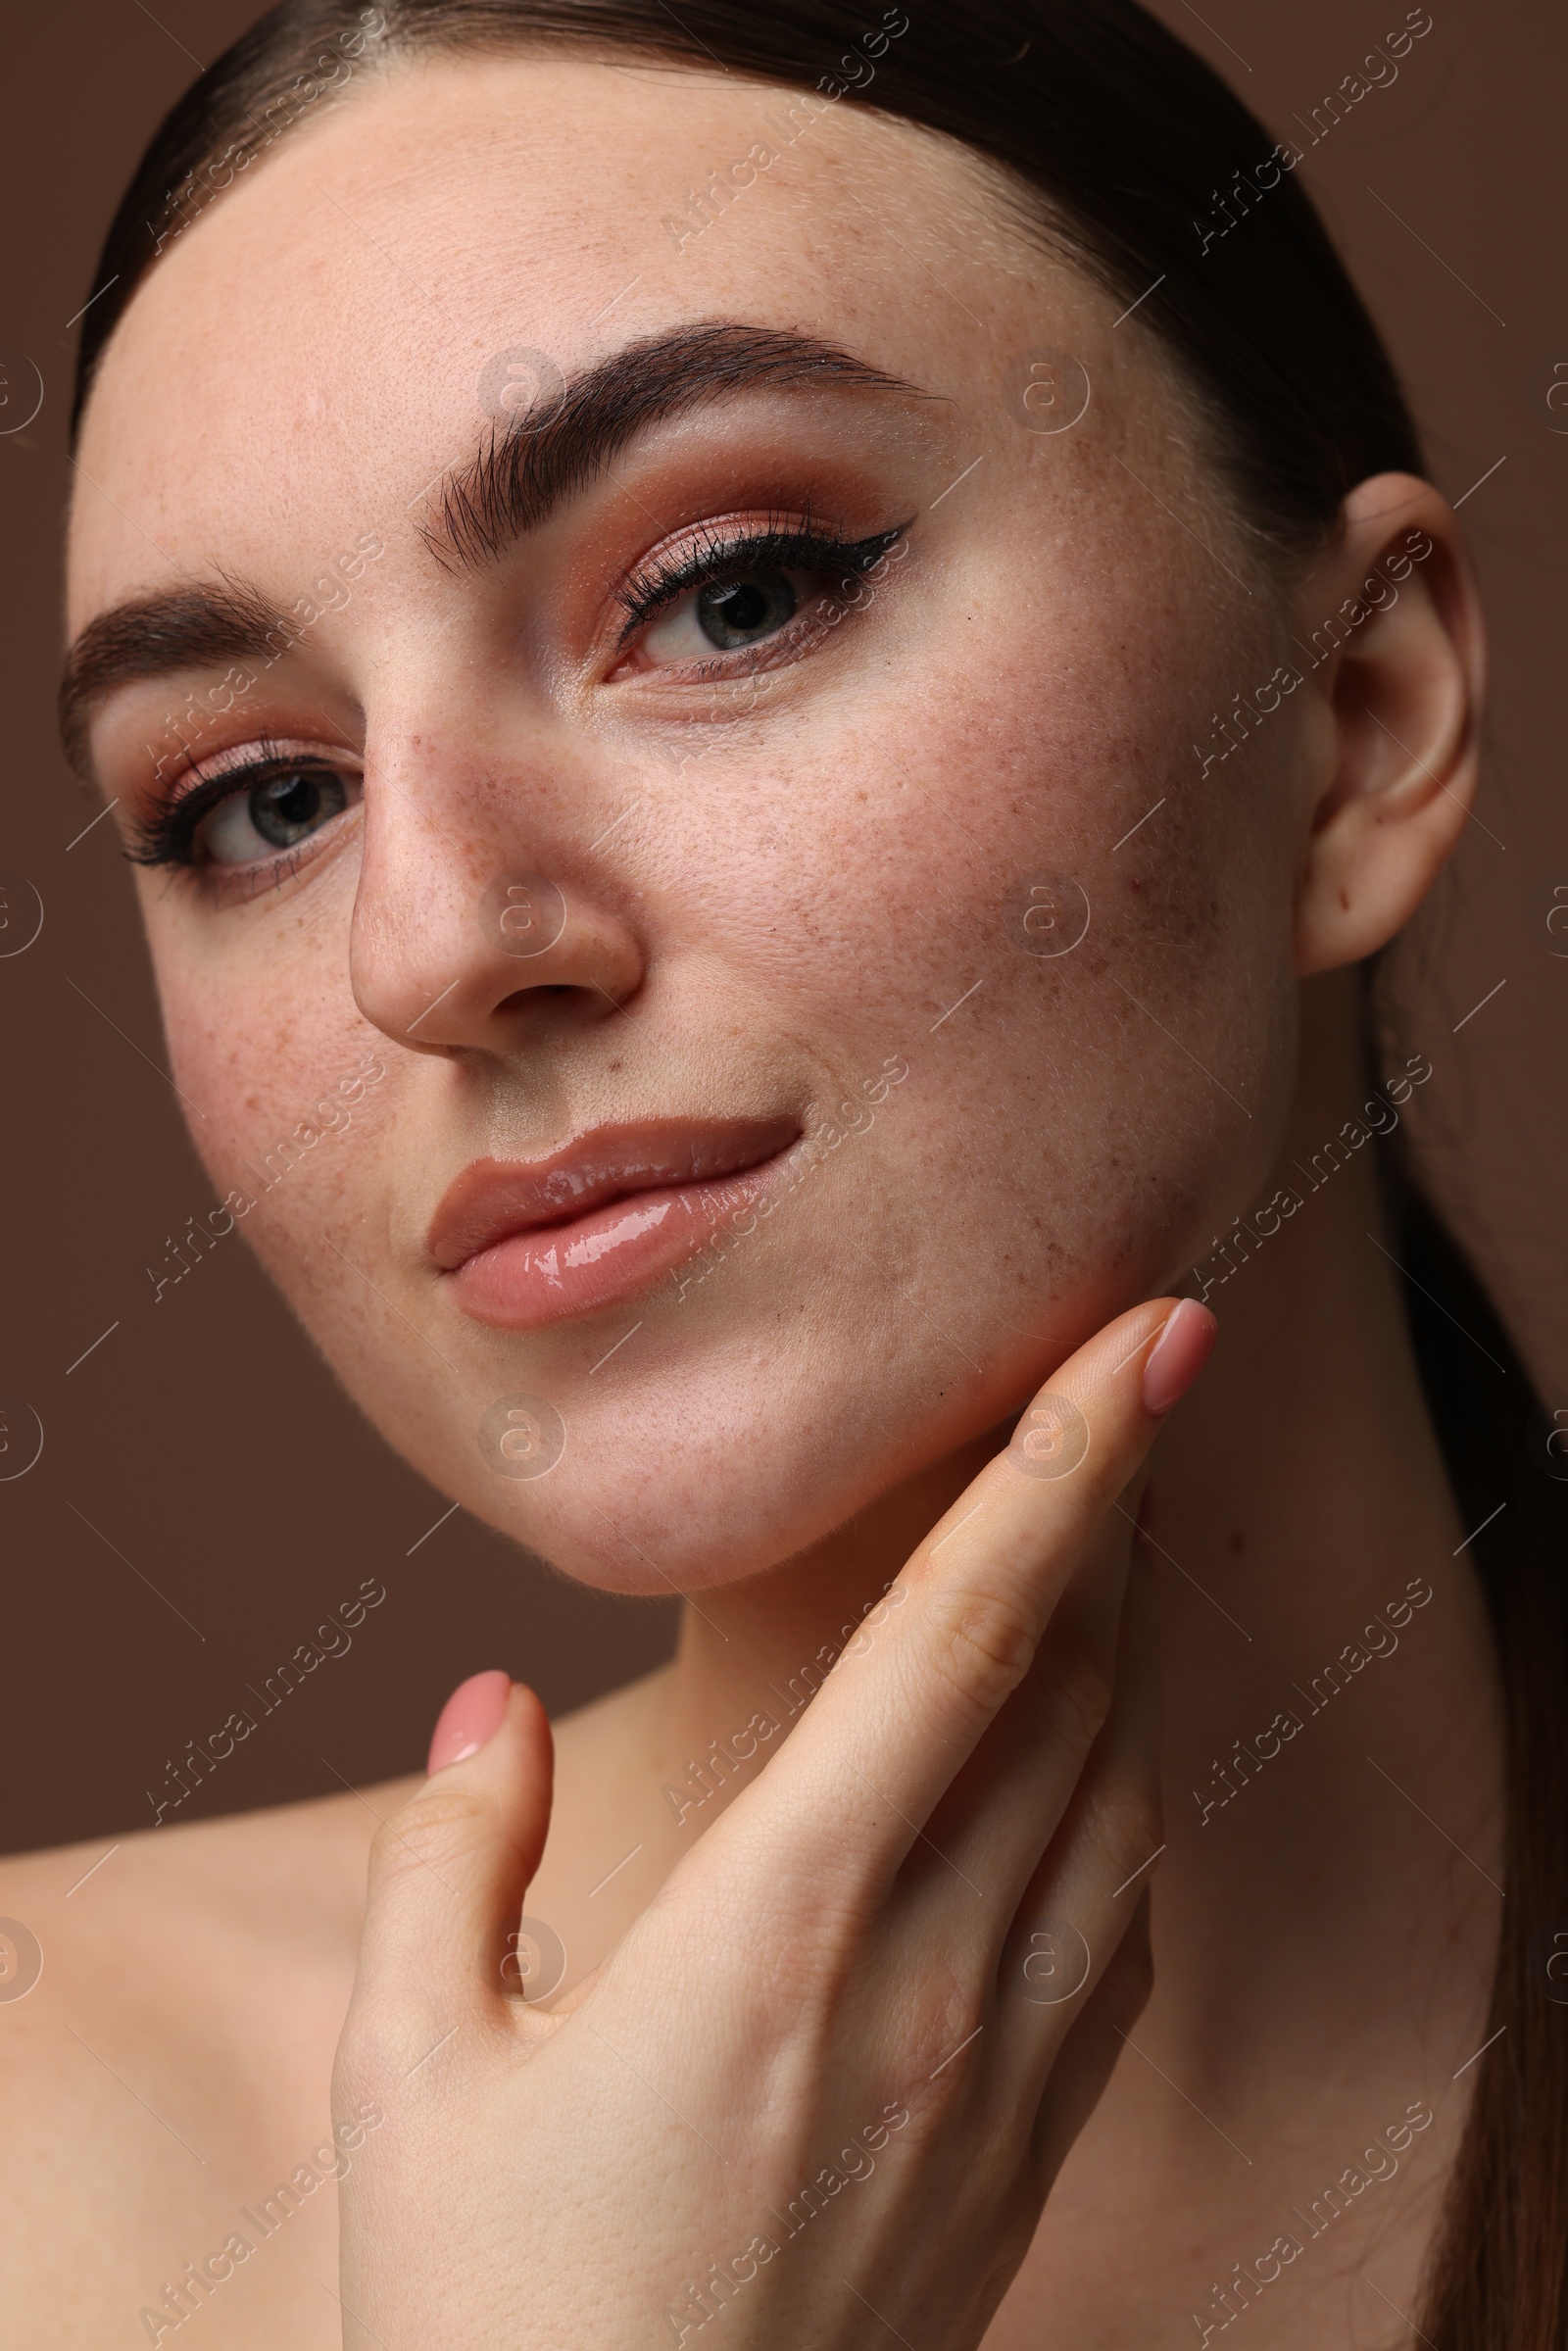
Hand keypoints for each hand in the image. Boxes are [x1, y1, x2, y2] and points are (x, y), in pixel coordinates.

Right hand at [332, 1295, 1214, 2347]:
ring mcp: (1004, 2064)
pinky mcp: (1029, 2142)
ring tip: (1093, 1530)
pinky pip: (1122, 1913)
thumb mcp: (417, 2081)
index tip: (1149, 1335)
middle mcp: (933, 1973)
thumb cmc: (505, 2325)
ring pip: (1117, 1783)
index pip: (968, 1631)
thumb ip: (458, 1861)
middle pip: (1074, 1676)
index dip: (1067, 1462)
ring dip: (1120, 1633)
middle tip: (1125, 1371)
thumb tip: (483, 1709)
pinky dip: (1121, 1785)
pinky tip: (1085, 1753)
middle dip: (1112, 1504)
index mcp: (788, 1922)